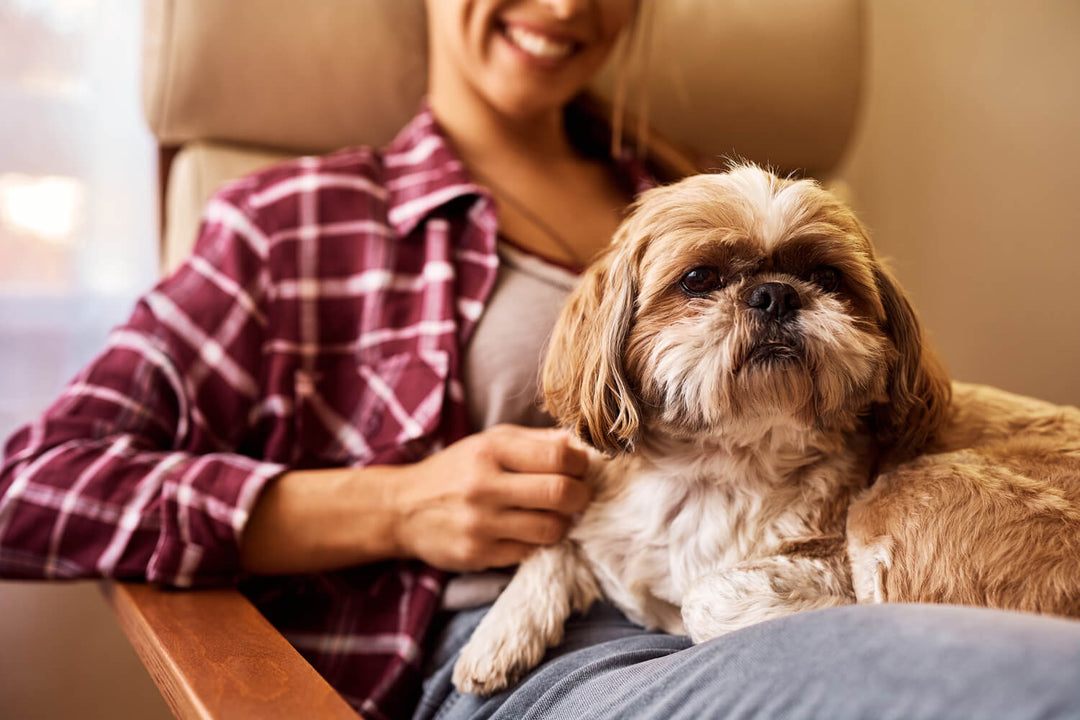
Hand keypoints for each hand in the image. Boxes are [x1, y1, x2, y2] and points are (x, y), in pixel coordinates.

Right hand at [389, 424, 591, 571]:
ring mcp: (480, 523)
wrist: (402, 508)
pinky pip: (530, 552)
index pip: (558, 455)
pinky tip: (529, 531)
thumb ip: (534, 440)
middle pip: (561, 493)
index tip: (580, 468)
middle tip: (578, 495)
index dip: (581, 463)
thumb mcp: (488, 442)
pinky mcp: (477, 554)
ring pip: (552, 528)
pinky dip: (538, 542)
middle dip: (582, 495)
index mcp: (490, 450)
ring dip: (564, 522)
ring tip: (555, 515)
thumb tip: (577, 444)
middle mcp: (484, 485)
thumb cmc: (455, 470)